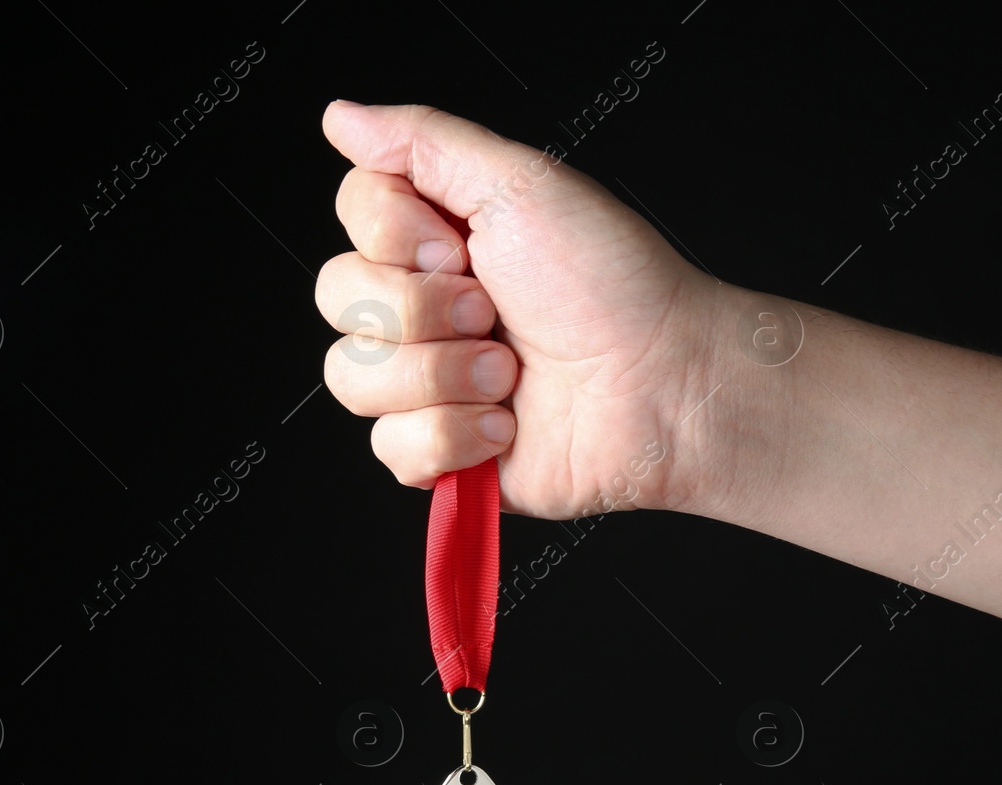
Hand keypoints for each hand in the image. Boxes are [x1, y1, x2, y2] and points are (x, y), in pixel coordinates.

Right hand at [316, 101, 726, 518]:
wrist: (663, 386)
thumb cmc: (615, 285)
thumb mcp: (519, 184)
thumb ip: (422, 142)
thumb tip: (341, 115)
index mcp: (439, 238)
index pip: (353, 217)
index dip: (393, 235)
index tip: (460, 246)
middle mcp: (426, 308)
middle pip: (338, 298)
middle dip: (421, 310)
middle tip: (493, 312)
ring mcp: (431, 383)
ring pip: (353, 379)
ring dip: (441, 375)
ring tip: (508, 374)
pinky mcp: (445, 452)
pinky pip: (390, 449)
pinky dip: (453, 436)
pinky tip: (506, 426)